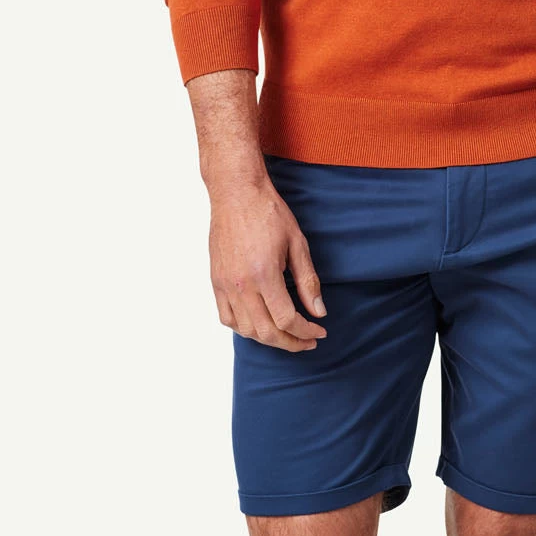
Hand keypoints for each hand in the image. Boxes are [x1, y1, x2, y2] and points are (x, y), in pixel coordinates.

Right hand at [207, 177, 329, 352]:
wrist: (236, 193)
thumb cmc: (268, 212)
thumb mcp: (297, 243)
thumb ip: (308, 281)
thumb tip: (319, 312)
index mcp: (264, 274)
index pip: (286, 320)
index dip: (306, 331)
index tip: (319, 331)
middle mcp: (241, 285)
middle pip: (266, 332)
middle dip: (291, 343)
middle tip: (308, 340)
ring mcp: (225, 285)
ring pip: (245, 330)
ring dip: (268, 338)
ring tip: (287, 333)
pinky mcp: (215, 281)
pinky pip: (226, 318)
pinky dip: (244, 328)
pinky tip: (259, 323)